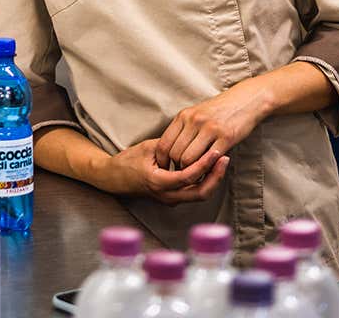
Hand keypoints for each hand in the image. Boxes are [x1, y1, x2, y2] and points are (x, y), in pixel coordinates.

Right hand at [103, 139, 229, 204]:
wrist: (113, 178)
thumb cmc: (128, 161)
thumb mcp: (147, 148)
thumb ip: (169, 146)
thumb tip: (191, 140)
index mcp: (158, 182)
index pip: (188, 177)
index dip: (204, 165)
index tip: (216, 152)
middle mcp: (167, 195)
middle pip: (200, 193)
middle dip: (216, 177)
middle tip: (224, 159)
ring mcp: (170, 199)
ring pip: (199, 194)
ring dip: (212, 179)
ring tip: (220, 160)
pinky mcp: (173, 197)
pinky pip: (193, 191)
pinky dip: (204, 180)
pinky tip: (210, 166)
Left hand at [155, 81, 267, 169]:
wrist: (246, 100)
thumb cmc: (219, 110)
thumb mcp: (196, 113)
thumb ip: (183, 129)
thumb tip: (169, 150)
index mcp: (183, 116)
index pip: (163, 143)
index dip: (162, 160)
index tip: (166, 167)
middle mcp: (193, 121)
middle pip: (175, 154)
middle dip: (176, 167)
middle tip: (182, 174)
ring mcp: (210, 129)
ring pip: (188, 159)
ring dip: (191, 170)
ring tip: (195, 173)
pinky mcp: (226, 137)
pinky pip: (209, 159)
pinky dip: (207, 168)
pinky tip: (209, 169)